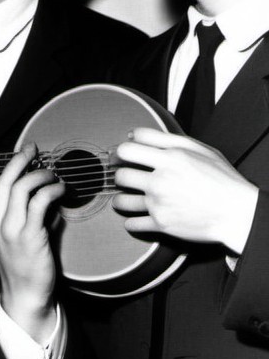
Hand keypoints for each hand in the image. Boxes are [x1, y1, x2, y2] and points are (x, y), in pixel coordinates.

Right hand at [0, 143, 63, 340]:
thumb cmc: (27, 270)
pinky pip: (39, 204)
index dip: (11, 166)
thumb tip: (51, 202)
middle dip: (21, 161)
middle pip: (6, 182)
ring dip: (40, 176)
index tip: (25, 153)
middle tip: (36, 151)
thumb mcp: (24, 240)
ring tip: (54, 176)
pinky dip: (51, 192)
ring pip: (22, 189)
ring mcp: (12, 230)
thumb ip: (35, 219)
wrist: (25, 297)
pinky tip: (61, 191)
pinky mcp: (30, 237)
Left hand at [113, 127, 257, 253]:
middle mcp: (161, 181)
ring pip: (120, 202)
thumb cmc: (221, 178)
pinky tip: (138, 216)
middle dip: (122, 176)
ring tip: (130, 198)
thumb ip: (163, 138)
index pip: (126, 150)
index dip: (122, 152)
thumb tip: (131, 134)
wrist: (238, 213)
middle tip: (128, 178)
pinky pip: (131, 224)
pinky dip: (132, 222)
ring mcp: (159, 204)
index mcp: (170, 159)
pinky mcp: (161, 224)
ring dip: (122, 200)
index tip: (126, 157)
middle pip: (120, 176)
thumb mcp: (199, 149)